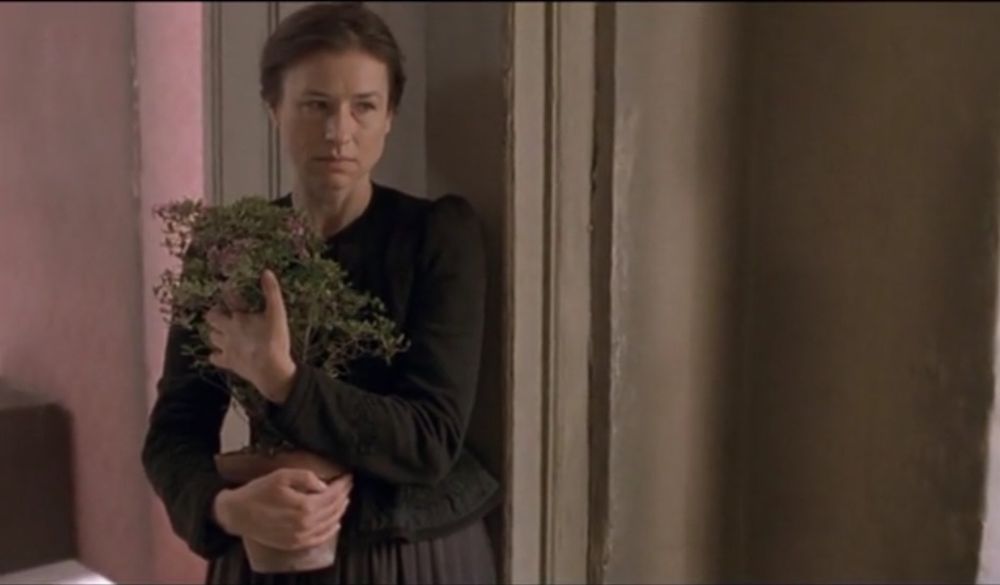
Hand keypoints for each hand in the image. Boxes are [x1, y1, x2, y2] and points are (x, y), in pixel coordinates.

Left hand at [205, 270, 296, 402]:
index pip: (229, 299)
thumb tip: (266, 271)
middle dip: (215, 313)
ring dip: (216, 332)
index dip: (229, 293)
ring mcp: (226, 347)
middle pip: (211, 318)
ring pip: (212, 336)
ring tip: (224, 331)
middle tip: (222, 312)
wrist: (270, 369)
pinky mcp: (228, 362)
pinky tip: (223, 353)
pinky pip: (214, 357)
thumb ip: (272, 292)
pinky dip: (216, 354)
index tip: (231, 291)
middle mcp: (228, 330)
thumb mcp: (277, 314)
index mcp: (239, 317)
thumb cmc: (275, 340)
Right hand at [213, 469, 352, 550]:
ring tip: (344, 499)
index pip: (331, 495)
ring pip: (329, 524)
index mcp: (303, 506)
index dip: (342, 485)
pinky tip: (335, 524)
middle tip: (347, 485)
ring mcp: (300, 536)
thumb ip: (305, 477)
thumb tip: (323, 485)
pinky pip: (319, 539)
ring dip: (339, 511)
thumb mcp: (280, 476)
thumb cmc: (257, 492)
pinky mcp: (294, 544)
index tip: (347, 476)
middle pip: (333, 509)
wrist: (237, 513)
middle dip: (343, 496)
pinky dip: (330, 531)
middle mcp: (305, 524)